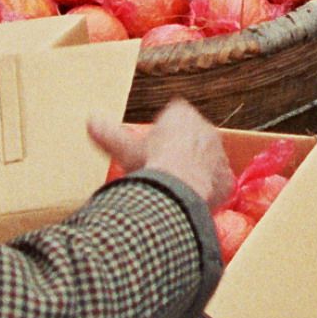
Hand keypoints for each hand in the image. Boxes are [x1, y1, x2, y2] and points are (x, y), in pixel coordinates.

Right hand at [91, 102, 225, 210]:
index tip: (151, 149)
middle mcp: (205, 129)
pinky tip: (190, 202)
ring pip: (205, 161)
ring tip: (174, 189)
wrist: (177, 192)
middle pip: (190, 139)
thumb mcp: (124, 149)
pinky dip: (206, 192)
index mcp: (181, 115)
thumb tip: (90, 119)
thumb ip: (108, 134)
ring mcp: (220, 155)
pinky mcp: (226, 179)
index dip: (161, 133)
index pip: (173, 117)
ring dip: (194, 171)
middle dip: (179, 151)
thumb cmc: (150, 165)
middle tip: (161, 170)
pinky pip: (217, 184)